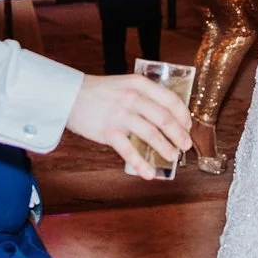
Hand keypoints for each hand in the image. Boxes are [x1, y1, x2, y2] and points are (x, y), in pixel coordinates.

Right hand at [65, 73, 194, 176]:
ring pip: (151, 134)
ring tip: (173, 157)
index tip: (188, 126)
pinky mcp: (109, 132)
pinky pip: (129, 151)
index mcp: (139, 84)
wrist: (69, 95)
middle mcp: (132, 98)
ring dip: (165, 148)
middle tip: (185, 145)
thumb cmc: (100, 92)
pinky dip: (141, 164)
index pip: (170, 100)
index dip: (183, 115)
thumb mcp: (125, 84)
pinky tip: (149, 174)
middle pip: (164, 118)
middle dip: (179, 134)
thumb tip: (167, 116)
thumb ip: (144, 96)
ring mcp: (121, 115)